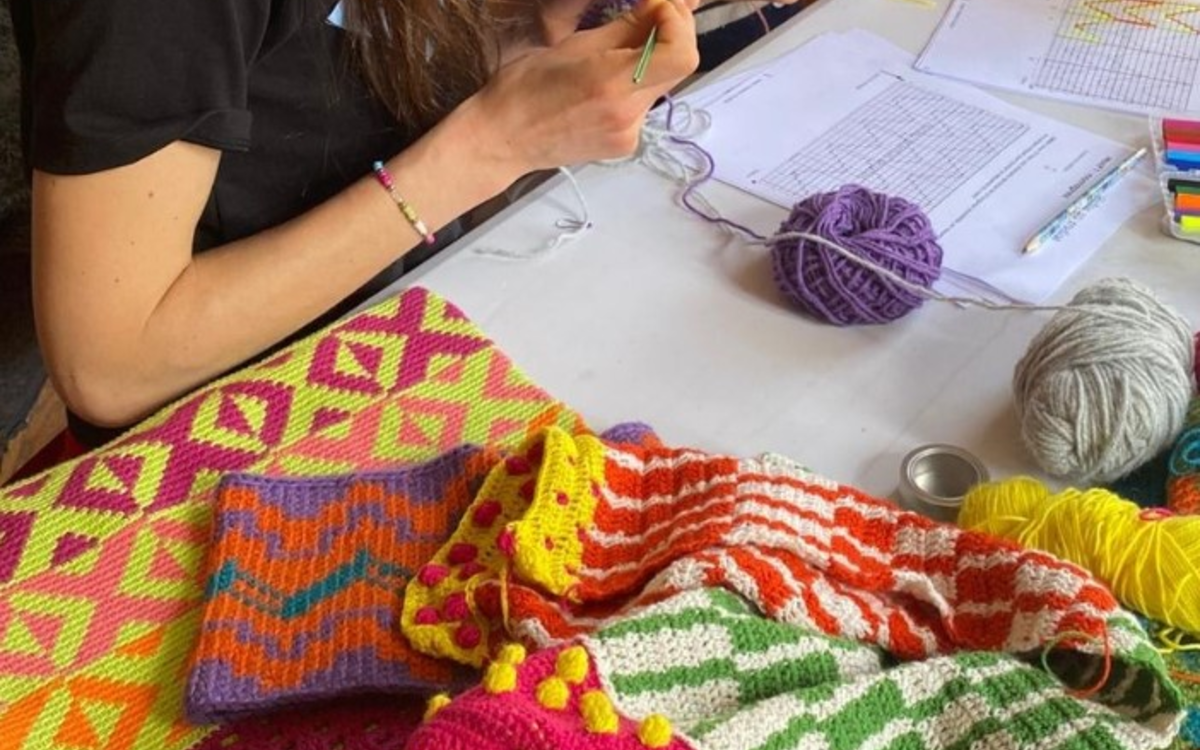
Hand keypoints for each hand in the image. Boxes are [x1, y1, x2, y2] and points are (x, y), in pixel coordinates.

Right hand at [460, 0, 699, 176]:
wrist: (503, 140)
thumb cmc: (523, 90)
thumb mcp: (572, 45)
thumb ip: (625, 28)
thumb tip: (659, 8)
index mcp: (611, 84)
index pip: (682, 55)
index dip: (679, 24)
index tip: (658, 7)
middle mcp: (627, 115)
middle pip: (679, 67)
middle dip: (671, 33)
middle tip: (650, 13)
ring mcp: (629, 134)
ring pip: (663, 83)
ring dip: (654, 57)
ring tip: (620, 47)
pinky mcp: (626, 144)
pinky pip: (646, 103)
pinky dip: (638, 82)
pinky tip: (609, 80)